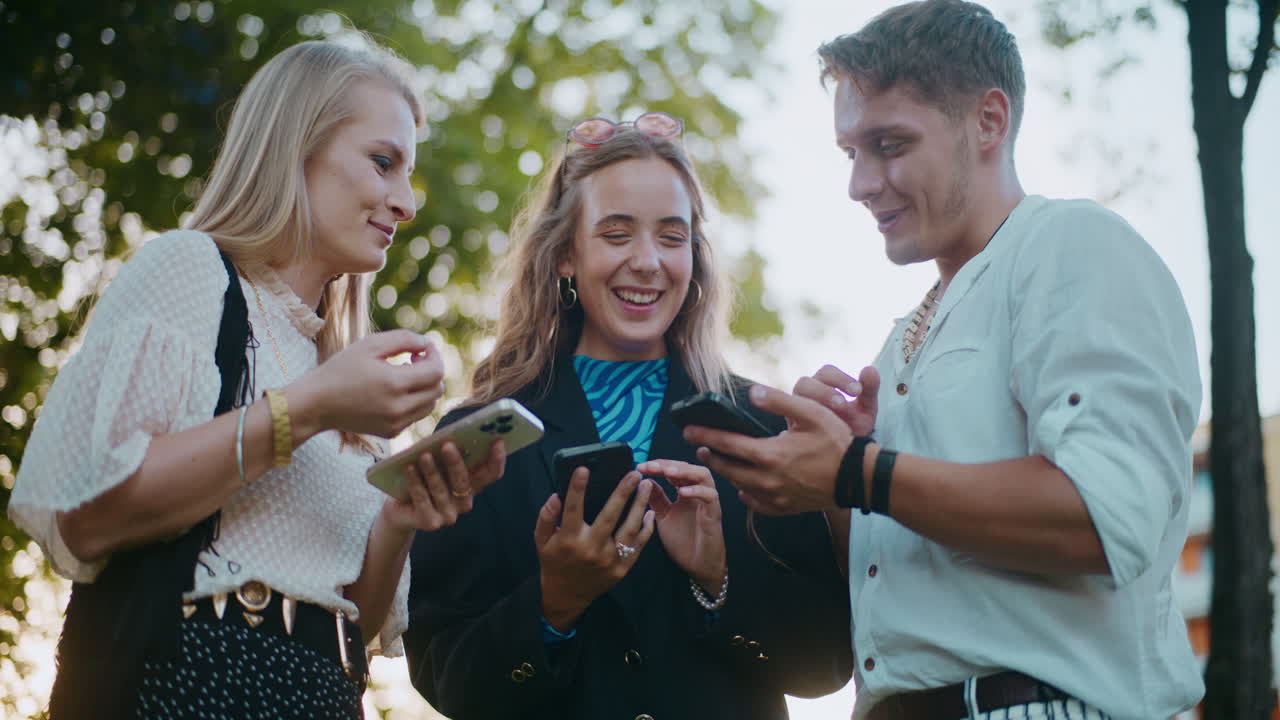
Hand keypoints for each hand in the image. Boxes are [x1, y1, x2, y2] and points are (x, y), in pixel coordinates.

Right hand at [290, 330, 445, 439]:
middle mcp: (399, 408)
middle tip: (411, 360)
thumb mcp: (370, 345)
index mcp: (394, 384)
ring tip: (402, 375)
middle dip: (431, 371)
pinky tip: (393, 392)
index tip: (420, 350)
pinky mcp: (392, 433)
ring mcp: (396, 424)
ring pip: (430, 404)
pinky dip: (413, 402)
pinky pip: (416, 416)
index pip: (436, 371)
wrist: (317, 404)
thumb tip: (428, 344)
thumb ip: (404, 339)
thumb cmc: (341, 369)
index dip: (434, 356)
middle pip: (437, 389)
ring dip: (425, 387)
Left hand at [381, 439, 505, 531]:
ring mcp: (448, 515)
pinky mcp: (430, 522)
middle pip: (464, 481)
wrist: (400, 511)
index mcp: (471, 486)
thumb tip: (450, 436)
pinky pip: (423, 498)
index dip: (497, 460)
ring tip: (424, 455)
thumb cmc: (423, 481)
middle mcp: (463, 502)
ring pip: (441, 489)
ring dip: (432, 471)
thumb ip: (447, 455)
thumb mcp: (438, 467)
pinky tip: (409, 468)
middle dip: (456, 463)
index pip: (491, 475)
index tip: (498, 441)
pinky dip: (415, 482)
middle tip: (447, 445)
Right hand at [534, 469, 654, 631]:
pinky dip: (646, 529)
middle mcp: (591, 549)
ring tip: (647, 486)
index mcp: (569, 539)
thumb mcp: (541, 540)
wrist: (567, 595)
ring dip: (640, 506)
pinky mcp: (621, 568)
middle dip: (622, 493)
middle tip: (633, 473)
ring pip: (629, 529)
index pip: (573, 509)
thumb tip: (556, 496)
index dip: (577, 488)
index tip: (583, 468)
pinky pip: (637, 546)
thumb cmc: (554, 561)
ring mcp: (609, 560)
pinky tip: (650, 512)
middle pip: (609, 516)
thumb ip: (546, 517)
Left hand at [639, 459, 725, 593]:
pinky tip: (682, 492)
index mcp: (684, 492)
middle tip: (651, 466)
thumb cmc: (683, 542)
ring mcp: (707, 502)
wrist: (698, 567)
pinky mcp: (714, 514)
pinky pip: (711, 496)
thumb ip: (656, 499)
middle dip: (668, 464)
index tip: (641, 466)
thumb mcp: (663, 517)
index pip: (673, 470)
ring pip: (703, 475)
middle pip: (687, 467)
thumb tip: (645, 480)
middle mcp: (697, 493)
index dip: (658, 465)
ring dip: (685, 471)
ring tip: (667, 472)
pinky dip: (697, 491)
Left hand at [683, 384, 852, 514]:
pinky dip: (746, 495)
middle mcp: (767, 480)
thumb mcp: (811, 413)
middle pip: (727, 468)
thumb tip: (752, 393)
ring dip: (726, 473)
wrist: (858, 478)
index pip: (727, 444)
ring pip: (739, 486)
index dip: (704, 435)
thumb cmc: (836, 442)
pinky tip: (744, 488)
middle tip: (699, 446)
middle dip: (710, 455)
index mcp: (770, 454)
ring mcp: (775, 497)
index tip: (688, 430)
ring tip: (718, 461)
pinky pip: (756, 505)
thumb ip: (779, 401)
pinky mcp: (785, 509)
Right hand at [792, 365, 878, 436]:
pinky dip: (803, 423)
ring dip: (810, 407)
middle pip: (805, 383)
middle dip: (823, 392)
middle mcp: (806, 393)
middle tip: (841, 404)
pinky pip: (790, 419)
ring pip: (793, 400)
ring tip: (829, 419)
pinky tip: (819, 432)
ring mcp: (795, 409)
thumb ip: (869, 389)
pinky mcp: (791, 427)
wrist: (846, 453)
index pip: (826, 372)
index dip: (840, 379)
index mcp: (823, 383)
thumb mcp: (866, 409)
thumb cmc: (854, 426)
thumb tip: (870, 369)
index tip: (857, 391)